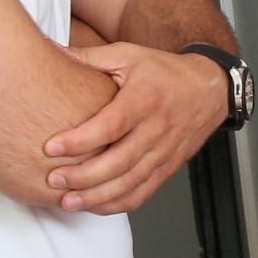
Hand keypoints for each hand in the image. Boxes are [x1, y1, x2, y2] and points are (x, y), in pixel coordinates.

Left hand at [43, 42, 228, 212]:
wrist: (209, 88)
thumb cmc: (165, 71)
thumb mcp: (127, 54)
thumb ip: (87, 57)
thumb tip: (48, 51)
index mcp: (145, 99)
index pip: (111, 126)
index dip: (80, 141)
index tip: (51, 147)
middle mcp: (157, 129)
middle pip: (119, 162)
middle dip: (83, 176)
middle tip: (54, 180)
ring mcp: (165, 152)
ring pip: (130, 183)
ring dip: (97, 196)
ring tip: (68, 202)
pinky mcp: (169, 167)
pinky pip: (144, 193)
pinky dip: (119, 204)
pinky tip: (95, 206)